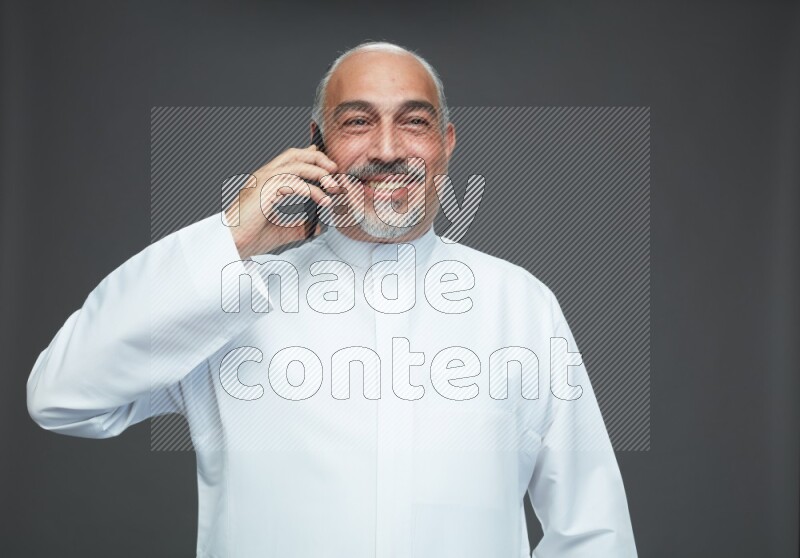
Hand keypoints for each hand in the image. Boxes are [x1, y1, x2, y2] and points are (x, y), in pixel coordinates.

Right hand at [225, 144, 342, 258]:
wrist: (232, 243)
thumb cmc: (250, 236)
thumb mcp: (282, 230)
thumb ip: (300, 226)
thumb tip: (318, 226)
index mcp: (266, 180)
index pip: (291, 159)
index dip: (312, 158)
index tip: (329, 167)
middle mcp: (264, 175)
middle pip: (295, 154)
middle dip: (319, 159)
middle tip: (336, 171)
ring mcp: (263, 180)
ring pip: (297, 165)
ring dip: (320, 173)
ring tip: (333, 186)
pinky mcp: (265, 190)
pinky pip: (295, 183)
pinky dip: (313, 190)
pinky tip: (323, 200)